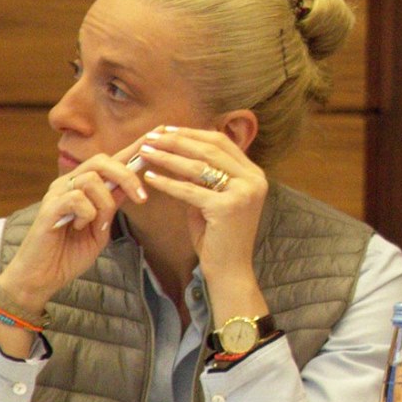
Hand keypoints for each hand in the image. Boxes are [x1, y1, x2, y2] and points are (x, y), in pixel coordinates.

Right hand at [0, 139, 153, 310]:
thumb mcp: (102, 225)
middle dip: (127, 176)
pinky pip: (77, 199)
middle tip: (141, 198)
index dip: (135, 146)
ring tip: (98, 224)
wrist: (43, 277)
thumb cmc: (71, 252)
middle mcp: (69, 183)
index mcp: (84, 185)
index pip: (113, 159)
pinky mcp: (49, 208)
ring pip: (92, 179)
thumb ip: (113, 203)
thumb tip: (131, 183)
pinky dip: (87, 214)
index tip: (160, 133)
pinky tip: (79, 227)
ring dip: (104, 203)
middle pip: (103, 160)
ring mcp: (57, 193)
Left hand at [137, 126, 268, 297]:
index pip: (221, 142)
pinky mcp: (228, 208)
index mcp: (254, 174)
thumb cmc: (218, 237)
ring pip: (199, 166)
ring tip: (146, 152)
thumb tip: (178, 152)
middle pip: (211, 148)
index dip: (192, 133)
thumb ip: (205, 177)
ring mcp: (244, 192)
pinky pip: (191, 190)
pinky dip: (168, 182)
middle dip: (178, 140)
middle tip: (152, 136)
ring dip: (169, 156)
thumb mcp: (214, 199)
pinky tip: (150, 178)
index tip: (167, 130)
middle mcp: (254, 179)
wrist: (230, 271)